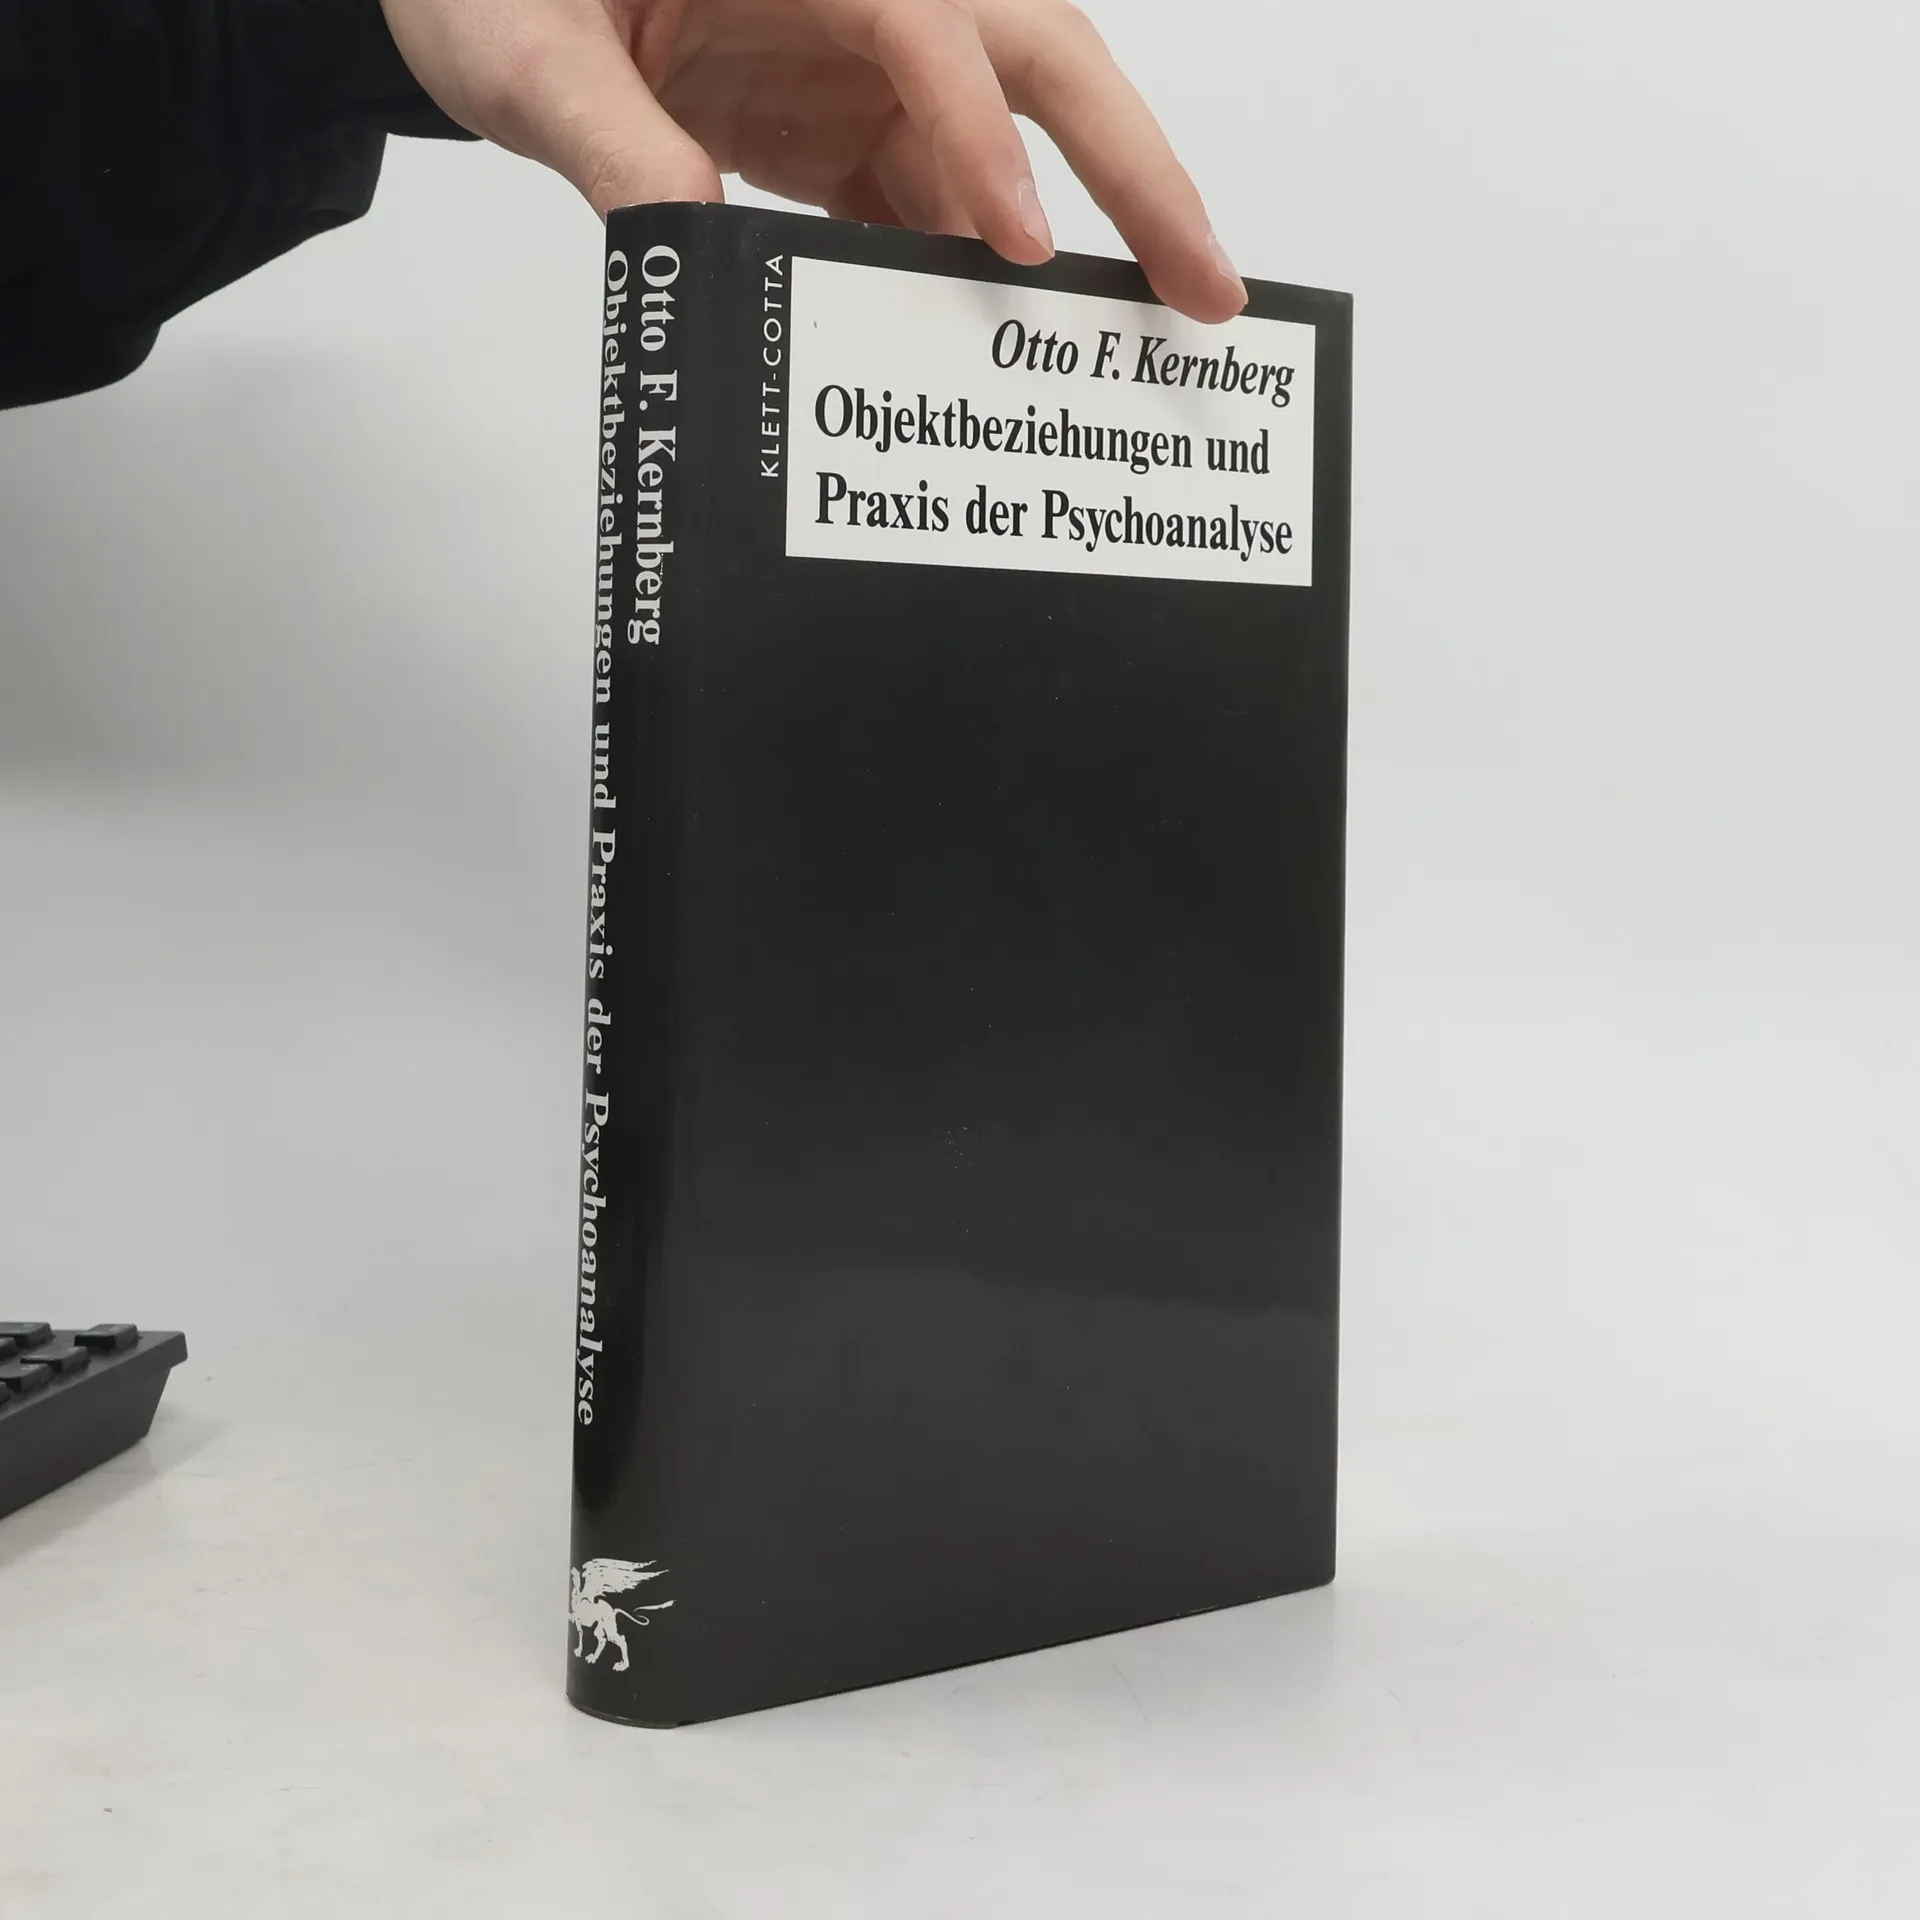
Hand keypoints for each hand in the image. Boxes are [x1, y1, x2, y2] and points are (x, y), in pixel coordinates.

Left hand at [379, 0, 1245, 319]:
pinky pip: (939, 192)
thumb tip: (695, 256)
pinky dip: (977, 264)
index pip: (921, 22)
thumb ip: (613, 144)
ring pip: (1016, 129)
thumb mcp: (524, 53)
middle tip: (1206, 282)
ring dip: (1092, 224)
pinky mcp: (850, 121)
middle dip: (1132, 169)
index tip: (1015, 242)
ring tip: (1157, 319)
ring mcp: (863, 57)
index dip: (978, 131)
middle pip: (1036, 56)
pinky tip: (1005, 336)